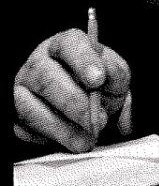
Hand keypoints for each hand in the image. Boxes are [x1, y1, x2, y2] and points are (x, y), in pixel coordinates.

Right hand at [13, 29, 132, 151]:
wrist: (87, 104)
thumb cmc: (99, 83)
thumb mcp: (115, 75)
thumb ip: (116, 74)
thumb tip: (109, 77)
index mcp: (65, 45)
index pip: (70, 44)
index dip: (84, 61)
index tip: (99, 80)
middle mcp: (38, 63)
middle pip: (47, 78)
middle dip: (75, 103)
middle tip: (98, 120)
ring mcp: (22, 89)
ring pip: (31, 107)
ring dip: (63, 128)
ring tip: (88, 140)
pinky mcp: (16, 116)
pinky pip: (26, 129)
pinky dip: (51, 138)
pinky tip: (72, 140)